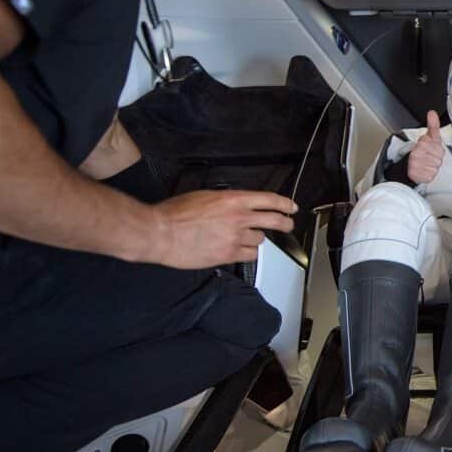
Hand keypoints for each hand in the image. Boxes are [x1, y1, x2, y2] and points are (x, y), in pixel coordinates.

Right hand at [149, 190, 297, 268]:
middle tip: (288, 224)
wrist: (160, 233)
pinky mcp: (228, 255)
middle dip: (285, 223)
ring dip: (255, 239)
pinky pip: (249, 255)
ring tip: (243, 238)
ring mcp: (235, 237)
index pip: (268, 199)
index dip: (284, 203)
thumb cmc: (174, 214)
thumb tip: (237, 206)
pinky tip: (240, 250)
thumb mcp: (204, 196)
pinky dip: (247, 253)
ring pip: (260, 240)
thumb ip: (226, 201)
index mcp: (233, 199)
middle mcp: (238, 218)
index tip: (291, 206)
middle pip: (274, 220)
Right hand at [407, 110, 444, 183]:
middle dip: (436, 159)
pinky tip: (424, 170)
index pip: (439, 149)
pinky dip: (430, 174)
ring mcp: (416, 166)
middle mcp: (416, 155)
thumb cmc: (421, 151)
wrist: (409, 165)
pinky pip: (431, 176)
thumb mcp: (428, 137)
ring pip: (436, 167)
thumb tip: (432, 113)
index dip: (437, 150)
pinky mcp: (417, 176)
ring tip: (426, 163)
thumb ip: (432, 125)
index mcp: (421, 144)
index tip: (431, 150)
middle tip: (429, 157)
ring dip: (433, 167)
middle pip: (439, 159)